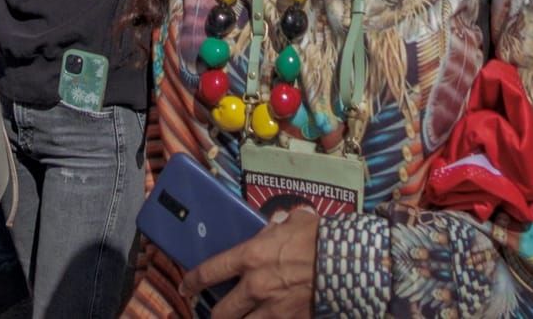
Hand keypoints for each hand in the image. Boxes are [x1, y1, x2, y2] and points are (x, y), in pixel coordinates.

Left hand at [183, 208, 317, 318]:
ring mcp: (272, 309)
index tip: (187, 287)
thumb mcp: (294, 222)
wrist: (345, 263)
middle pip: (221, 312)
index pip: (211, 271)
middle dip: (215, 315)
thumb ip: (278, 227)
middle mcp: (255, 287)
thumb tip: (275, 226)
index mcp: (251, 257)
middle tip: (214, 313)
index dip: (193, 281)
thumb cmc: (319, 238)